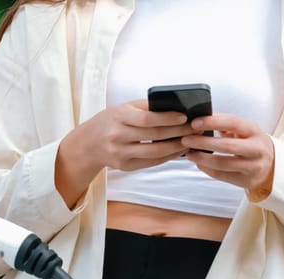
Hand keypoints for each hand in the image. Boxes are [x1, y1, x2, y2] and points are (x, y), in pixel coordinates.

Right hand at [64, 99, 193, 171]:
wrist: (88, 143)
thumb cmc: (111, 120)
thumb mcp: (124, 108)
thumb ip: (146, 107)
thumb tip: (176, 107)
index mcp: (119, 117)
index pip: (146, 119)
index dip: (167, 118)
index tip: (184, 117)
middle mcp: (118, 136)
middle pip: (154, 136)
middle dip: (178, 133)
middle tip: (195, 129)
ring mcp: (121, 153)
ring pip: (155, 152)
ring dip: (176, 147)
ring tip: (190, 141)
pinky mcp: (125, 166)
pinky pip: (151, 162)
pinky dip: (167, 157)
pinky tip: (179, 151)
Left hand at [182, 114, 274, 193]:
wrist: (272, 166)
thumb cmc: (251, 143)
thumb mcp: (244, 130)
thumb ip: (225, 124)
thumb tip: (199, 118)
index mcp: (254, 131)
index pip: (233, 123)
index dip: (212, 122)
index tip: (194, 123)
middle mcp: (257, 149)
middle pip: (227, 146)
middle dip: (203, 143)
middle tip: (186, 139)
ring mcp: (253, 167)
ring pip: (222, 164)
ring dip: (202, 158)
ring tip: (189, 153)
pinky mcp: (247, 181)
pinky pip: (222, 176)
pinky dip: (207, 169)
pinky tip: (198, 163)